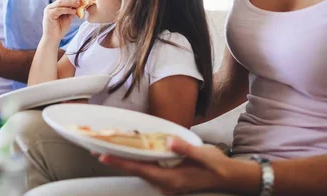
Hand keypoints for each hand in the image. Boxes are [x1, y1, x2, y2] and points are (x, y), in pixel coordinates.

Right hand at [42, 0, 80, 41]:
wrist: (53, 39)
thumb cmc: (60, 29)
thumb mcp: (68, 18)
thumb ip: (72, 11)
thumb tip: (80, 5)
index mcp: (54, 7)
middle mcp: (50, 7)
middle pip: (62, 0)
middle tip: (80, 0)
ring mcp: (49, 10)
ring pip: (61, 3)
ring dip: (71, 3)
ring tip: (78, 4)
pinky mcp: (49, 14)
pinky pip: (59, 10)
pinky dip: (67, 10)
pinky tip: (73, 11)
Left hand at [99, 138, 236, 194]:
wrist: (228, 178)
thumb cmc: (216, 166)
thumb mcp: (202, 154)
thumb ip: (184, 148)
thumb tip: (168, 141)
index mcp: (171, 180)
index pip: (140, 170)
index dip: (121, 163)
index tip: (104, 156)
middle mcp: (166, 185)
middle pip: (136, 172)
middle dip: (117, 162)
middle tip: (97, 151)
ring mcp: (166, 185)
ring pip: (140, 172)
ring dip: (125, 162)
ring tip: (108, 151)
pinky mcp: (168, 181)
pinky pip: (148, 172)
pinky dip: (136, 163)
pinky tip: (130, 154)